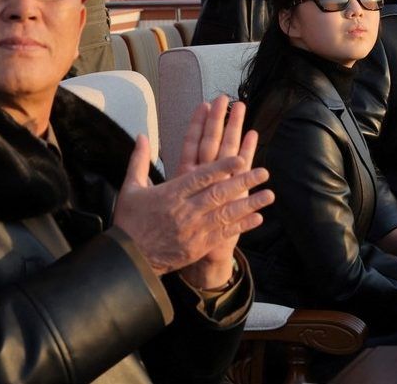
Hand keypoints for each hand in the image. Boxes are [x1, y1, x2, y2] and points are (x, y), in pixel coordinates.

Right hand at [113, 97, 273, 286]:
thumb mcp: (130, 189)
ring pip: (226, 214)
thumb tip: (142, 135)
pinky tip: (258, 218)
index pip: (201, 177)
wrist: (127, 261)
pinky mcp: (198, 247)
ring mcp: (193, 230)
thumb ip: (139, 160)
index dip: (222, 167)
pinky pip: (224, 234)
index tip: (241, 158)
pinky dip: (242, 226)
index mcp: (170, 194)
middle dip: (243, 182)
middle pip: (218, 193)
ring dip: (249, 204)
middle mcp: (185, 211)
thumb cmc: (129, 222)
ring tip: (269, 194)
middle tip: (264, 172)